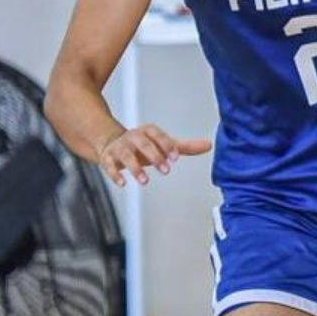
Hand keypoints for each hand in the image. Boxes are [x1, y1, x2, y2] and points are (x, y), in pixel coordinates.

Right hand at [96, 124, 211, 186]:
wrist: (112, 143)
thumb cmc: (143, 145)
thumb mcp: (163, 145)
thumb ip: (184, 147)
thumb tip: (209, 145)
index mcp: (148, 132)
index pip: (158, 135)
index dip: (166, 145)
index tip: (175, 157)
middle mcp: (133, 137)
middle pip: (143, 144)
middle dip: (154, 156)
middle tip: (165, 170)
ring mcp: (119, 147)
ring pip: (126, 155)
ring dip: (135, 168)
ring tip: (145, 181)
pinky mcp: (108, 158)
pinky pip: (109, 165)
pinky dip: (115, 174)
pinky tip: (123, 183)